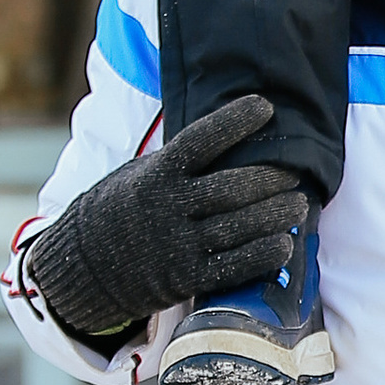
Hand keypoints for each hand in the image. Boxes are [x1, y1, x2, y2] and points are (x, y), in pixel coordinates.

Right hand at [22, 96, 305, 339]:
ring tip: (299, 205)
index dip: (234, 121)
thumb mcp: (139, 174)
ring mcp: (177, 245)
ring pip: (237, 227)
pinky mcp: (185, 278)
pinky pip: (231, 267)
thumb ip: (178, 162)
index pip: (200, 140)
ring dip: (275, 216)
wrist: (84, 265)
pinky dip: (262, 256)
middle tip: (295, 173)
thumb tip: (230, 136)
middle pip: (230, 188)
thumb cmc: (123, 209)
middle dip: (269, 178)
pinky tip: (283, 245)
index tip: (265, 106)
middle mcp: (168, 208)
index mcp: (156, 174)